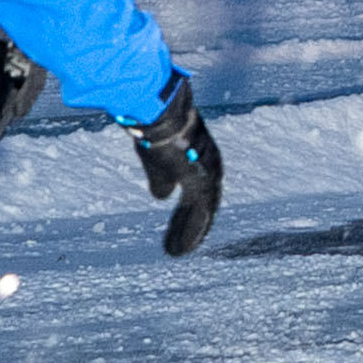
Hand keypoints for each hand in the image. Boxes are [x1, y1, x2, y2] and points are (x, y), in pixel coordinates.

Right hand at [134, 74, 225, 259]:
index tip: (179, 225)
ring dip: (189, 233)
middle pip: (202, 202)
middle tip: (176, 246)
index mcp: (199, 154)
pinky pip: (200, 214)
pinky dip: (190, 233)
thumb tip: (162, 197)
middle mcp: (209, 164)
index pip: (199, 187)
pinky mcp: (201, 181)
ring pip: (202, 211)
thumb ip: (161, 176)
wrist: (158, 110)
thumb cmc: (154, 124)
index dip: (189, 208)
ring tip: (175, 253)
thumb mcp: (155, 155)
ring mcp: (208, 173)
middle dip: (189, 224)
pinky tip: (180, 249)